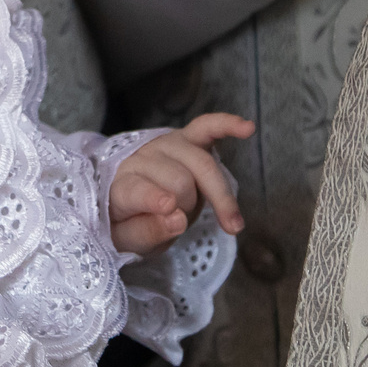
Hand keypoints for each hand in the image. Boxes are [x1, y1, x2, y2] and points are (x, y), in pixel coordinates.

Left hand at [108, 114, 252, 255]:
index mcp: (121, 186)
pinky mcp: (185, 137)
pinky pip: (207, 126)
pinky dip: (227, 126)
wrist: (128, 197)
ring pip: (201, 163)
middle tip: (183, 223)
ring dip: (219, 194)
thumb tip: (178, 220)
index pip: (137, 189)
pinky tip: (246, 128)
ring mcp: (165, 145)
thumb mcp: (129, 240)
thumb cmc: (129, 222)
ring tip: (231, 224)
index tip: (171, 208)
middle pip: (178, 179)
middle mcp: (141, 158)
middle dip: (188, 207)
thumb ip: (148, 232)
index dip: (153, 198)